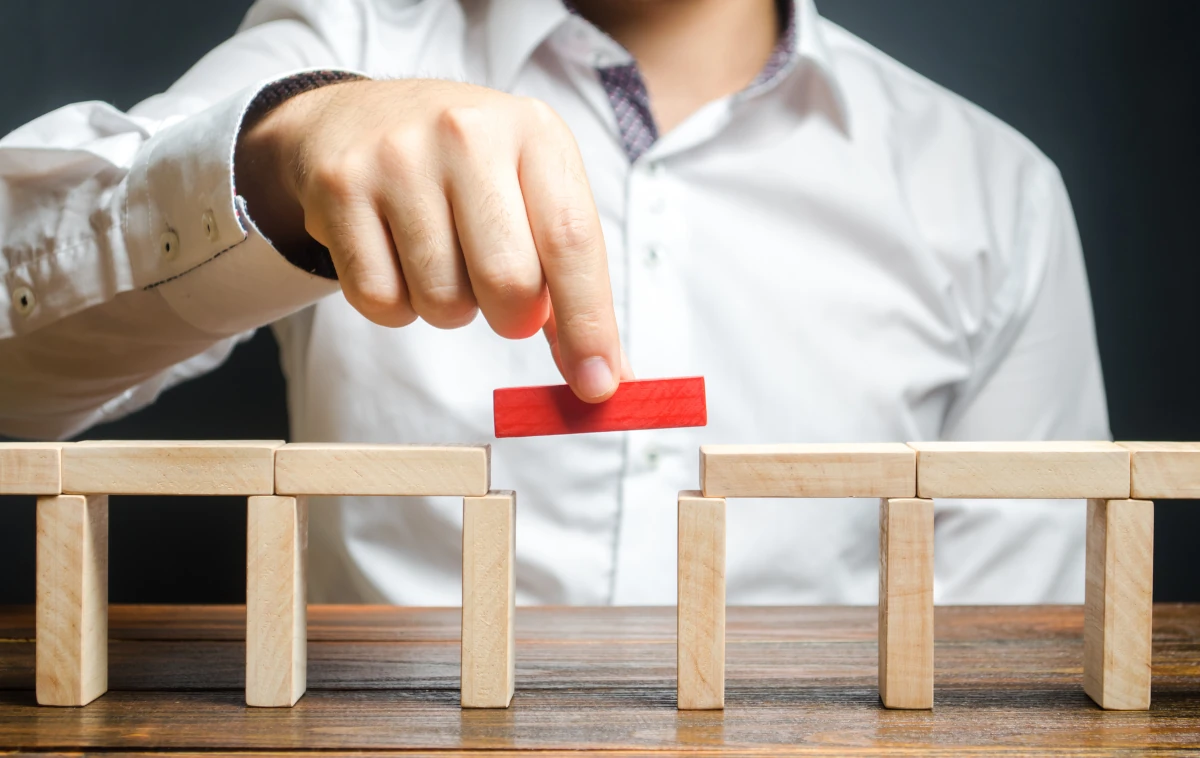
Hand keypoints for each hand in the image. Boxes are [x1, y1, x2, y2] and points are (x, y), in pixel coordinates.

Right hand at [235, 79, 630, 400]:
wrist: (357, 118)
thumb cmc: (466, 170)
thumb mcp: (531, 193)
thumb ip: (569, 281)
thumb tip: (602, 376)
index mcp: (534, 132)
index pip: (573, 241)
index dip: (589, 323)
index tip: (597, 383)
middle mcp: (467, 132)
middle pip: (508, 280)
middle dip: (512, 317)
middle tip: (501, 299)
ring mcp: (397, 158)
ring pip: (443, 300)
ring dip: (450, 308)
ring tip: (442, 259)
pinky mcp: (340, 189)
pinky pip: (380, 301)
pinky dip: (397, 306)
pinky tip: (397, 259)